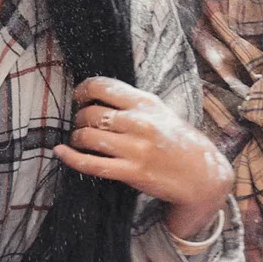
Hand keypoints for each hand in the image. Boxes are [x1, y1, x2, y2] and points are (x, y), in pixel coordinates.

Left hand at [56, 77, 233, 238]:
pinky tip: (61, 153)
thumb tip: (98, 96)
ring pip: (87, 137)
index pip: (104, 86)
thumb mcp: (161, 112)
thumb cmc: (179, 142)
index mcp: (147, 103)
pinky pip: (92, 164)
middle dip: (79, 118)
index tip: (79, 97)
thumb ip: (133, 103)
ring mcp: (135, 148)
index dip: (83, 90)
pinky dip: (71, 158)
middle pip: (91, 113)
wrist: (201, 175)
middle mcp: (140, 122)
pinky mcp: (131, 172)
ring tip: (78, 140)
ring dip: (76, 137)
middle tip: (81, 124)